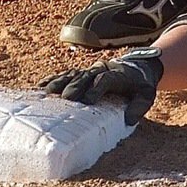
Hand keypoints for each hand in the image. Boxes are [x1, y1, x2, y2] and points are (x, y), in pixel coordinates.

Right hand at [40, 49, 162, 125]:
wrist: (138, 67)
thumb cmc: (140, 86)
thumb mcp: (146, 96)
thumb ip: (139, 106)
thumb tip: (129, 119)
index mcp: (117, 75)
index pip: (105, 79)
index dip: (96, 89)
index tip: (87, 101)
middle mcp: (101, 70)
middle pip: (85, 76)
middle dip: (75, 86)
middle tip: (66, 98)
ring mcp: (90, 70)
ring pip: (72, 74)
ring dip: (59, 82)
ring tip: (46, 93)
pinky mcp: (81, 72)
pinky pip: (65, 74)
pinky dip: (52, 79)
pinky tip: (40, 87)